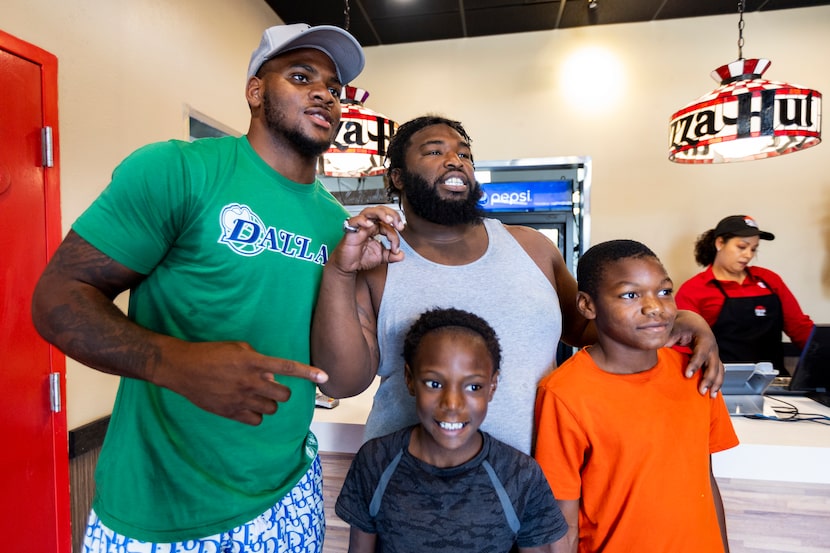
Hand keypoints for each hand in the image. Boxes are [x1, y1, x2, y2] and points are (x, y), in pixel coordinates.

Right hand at [153, 340, 328, 424]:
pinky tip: (247, 406)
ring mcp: (240, 399)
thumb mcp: (238, 348)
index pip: (288, 368)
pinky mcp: (230, 412)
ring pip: (271, 409)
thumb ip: (259, 360)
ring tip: (255, 395)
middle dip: (281, 391)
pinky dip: (256, 415)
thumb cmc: (211, 353)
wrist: (182, 368)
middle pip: (283, 395)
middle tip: (270, 386)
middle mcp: (250, 382)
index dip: (308, 373)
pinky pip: (256, 420)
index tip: (325, 376)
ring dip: (268, 403)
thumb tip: (273, 375)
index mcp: (253, 362)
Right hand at [332, 206, 404, 273]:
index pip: (388, 225)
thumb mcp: (380, 258)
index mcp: (375, 228)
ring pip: (369, 211)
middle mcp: (368, 225)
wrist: (347, 267)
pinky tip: (370, 224)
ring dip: (381, 213)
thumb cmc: (360, 259)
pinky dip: (362, 220)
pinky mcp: (350, 232)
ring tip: (389, 220)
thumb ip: (391, 255)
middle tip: (399, 225)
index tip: (396, 249)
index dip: (395, 235)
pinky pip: (354, 221)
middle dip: (392, 215)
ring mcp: (359, 227)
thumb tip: (401, 255)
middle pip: (380, 211)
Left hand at [665, 310, 723, 396]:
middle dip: (708, 378)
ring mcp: (714, 352)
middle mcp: (712, 345)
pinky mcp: (713, 358)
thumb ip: (667, 338)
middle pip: (714, 363)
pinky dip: (717, 381)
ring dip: (716, 383)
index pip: (701, 352)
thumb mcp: (673, 328)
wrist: (692, 321)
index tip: (687, 375)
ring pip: (719, 369)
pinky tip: (712, 392)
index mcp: (703, 336)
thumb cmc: (681, 324)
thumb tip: (656, 347)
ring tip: (710, 395)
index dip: (695, 364)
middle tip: (701, 390)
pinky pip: (718, 371)